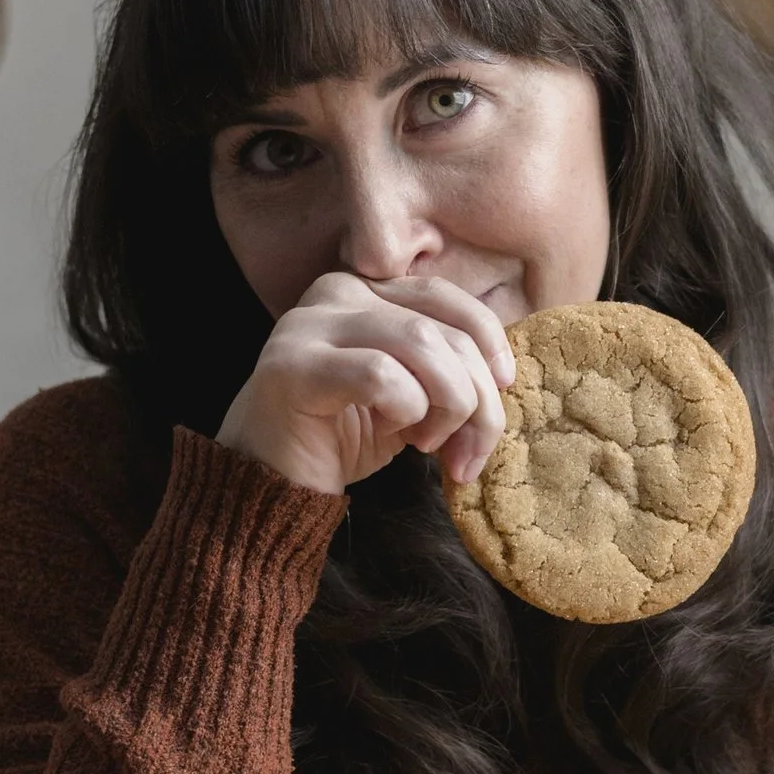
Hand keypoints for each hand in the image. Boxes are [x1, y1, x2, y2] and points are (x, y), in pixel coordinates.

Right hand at [216, 273, 516, 495]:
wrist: (270, 483)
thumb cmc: (342, 436)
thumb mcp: (410, 394)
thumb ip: (448, 369)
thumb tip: (503, 375)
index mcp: (364, 290)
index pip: (445, 297)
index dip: (488, 342)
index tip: (503, 389)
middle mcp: (334, 292)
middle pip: (442, 330)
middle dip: (477, 399)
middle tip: (469, 454)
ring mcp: (308, 324)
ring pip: (421, 346)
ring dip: (447, 407)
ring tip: (429, 445)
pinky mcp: (293, 366)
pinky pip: (383, 376)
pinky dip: (406, 411)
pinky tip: (394, 435)